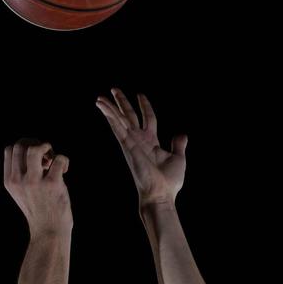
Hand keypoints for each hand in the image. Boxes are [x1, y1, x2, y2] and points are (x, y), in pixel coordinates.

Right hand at [4, 139, 72, 236]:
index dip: (24, 147)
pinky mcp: (52, 184)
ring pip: (35, 148)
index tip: (34, 160)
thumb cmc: (39, 209)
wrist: (49, 232)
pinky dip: (64, 161)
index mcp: (10, 181)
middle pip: (21, 145)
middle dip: (35, 144)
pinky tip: (64, 171)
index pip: (10, 149)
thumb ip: (22, 173)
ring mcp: (35, 182)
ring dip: (47, 148)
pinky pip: (59, 159)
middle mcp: (19, 180)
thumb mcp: (21, 192)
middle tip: (45, 159)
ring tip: (52, 161)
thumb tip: (38, 148)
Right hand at [96, 88, 187, 206]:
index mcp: (151, 142)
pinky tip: (102, 106)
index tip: (140, 94)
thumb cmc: (169, 182)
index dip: (145, 106)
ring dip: (110, 108)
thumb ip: (178, 145)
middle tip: (114, 89)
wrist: (161, 194)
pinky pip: (117, 127)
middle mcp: (139, 141)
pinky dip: (109, 116)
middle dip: (122, 103)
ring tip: (100, 97)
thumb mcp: (178, 158)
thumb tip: (182, 134)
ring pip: (119, 121)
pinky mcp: (127, 146)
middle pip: (129, 116)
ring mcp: (132, 143)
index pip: (148, 118)